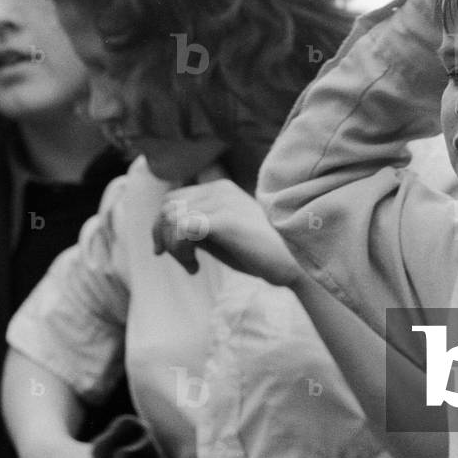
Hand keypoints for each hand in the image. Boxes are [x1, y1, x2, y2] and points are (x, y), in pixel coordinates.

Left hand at [152, 179, 301, 286]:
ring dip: (173, 248)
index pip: (172, 200)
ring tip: (192, 266)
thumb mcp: (224, 237)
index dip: (161, 228)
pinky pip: (182, 230)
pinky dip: (180, 251)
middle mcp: (219, 190)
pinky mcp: (225, 220)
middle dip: (163, 237)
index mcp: (220, 189)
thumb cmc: (262, 254)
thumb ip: (200, 229)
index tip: (166, 253)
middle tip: (184, 262)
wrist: (295, 262)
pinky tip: (195, 267)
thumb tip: (168, 234)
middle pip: (167, 207)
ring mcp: (222, 203)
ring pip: (171, 218)